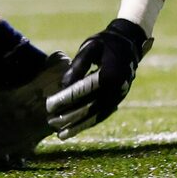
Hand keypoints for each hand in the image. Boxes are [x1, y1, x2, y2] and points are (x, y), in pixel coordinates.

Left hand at [48, 17, 147, 134]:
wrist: (128, 43)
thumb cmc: (105, 43)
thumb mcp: (90, 47)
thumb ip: (78, 66)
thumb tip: (64, 85)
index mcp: (111, 73)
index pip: (84, 90)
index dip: (66, 98)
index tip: (49, 105)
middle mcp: (117, 88)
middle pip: (91, 107)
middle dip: (69, 116)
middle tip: (50, 120)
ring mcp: (119, 96)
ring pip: (97, 116)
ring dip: (78, 126)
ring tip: (60, 135)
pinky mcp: (118, 100)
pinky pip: (102, 116)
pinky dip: (88, 125)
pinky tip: (73, 131)